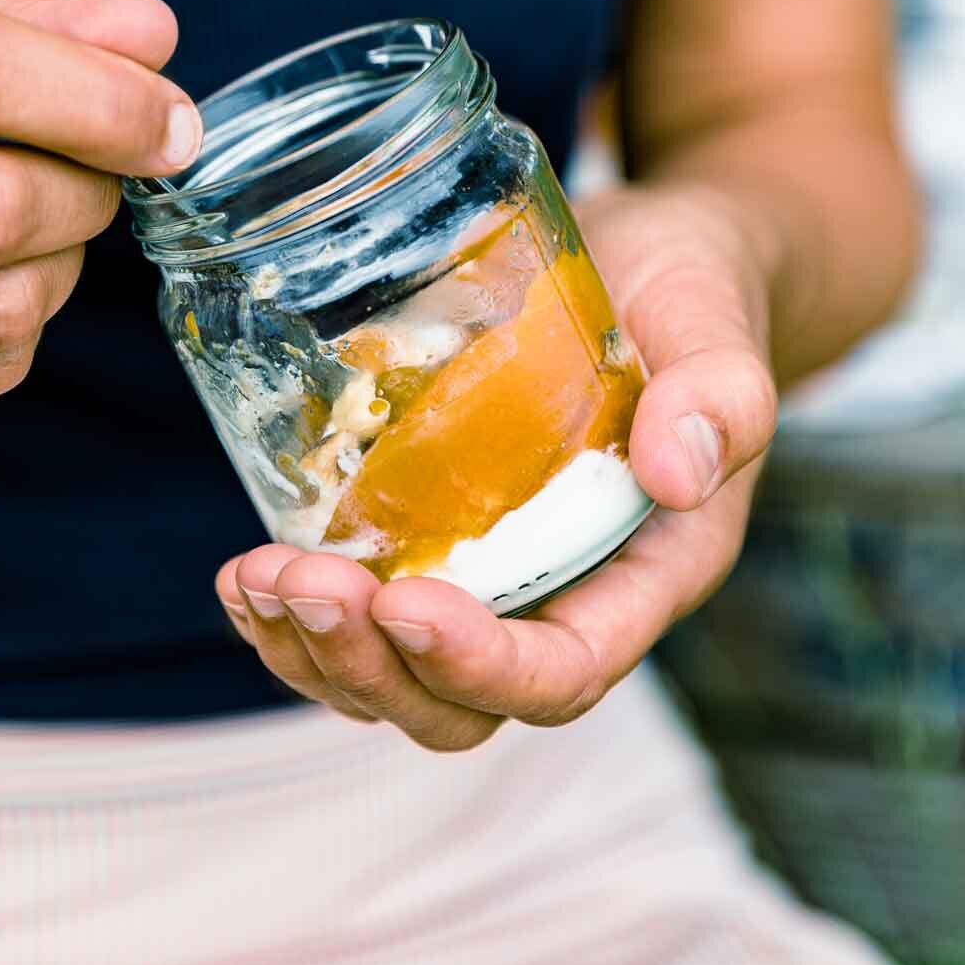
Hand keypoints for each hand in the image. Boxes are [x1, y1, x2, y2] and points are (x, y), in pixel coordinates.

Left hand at [216, 182, 777, 749]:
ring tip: (252, 579)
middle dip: (369, 664)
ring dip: (314, 650)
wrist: (638, 257)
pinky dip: (295, 616)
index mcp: (644, 575)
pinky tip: (244, 572)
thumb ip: (720, 393)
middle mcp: (562, 600)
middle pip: (461, 707)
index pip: (564, 669)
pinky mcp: (428, 540)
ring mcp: (489, 581)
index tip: (403, 603)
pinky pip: (359, 621)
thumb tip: (678, 473)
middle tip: (299, 580)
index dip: (480, 663)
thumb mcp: (713, 321)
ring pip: (394, 680)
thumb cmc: (690, 290)